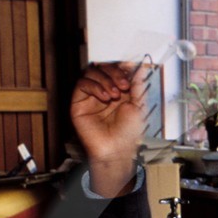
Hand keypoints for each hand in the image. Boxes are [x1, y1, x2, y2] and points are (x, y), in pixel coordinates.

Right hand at [70, 62, 150, 195]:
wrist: (117, 150)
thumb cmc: (128, 134)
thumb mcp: (138, 105)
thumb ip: (137, 85)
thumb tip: (138, 67)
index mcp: (118, 91)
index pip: (115, 69)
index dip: (121, 67)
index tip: (130, 69)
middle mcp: (104, 91)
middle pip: (103, 67)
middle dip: (115, 72)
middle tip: (124, 85)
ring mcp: (91, 96)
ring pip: (91, 72)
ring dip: (105, 79)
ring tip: (115, 94)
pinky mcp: (79, 103)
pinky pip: (82, 84)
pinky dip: (95, 86)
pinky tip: (105, 97)